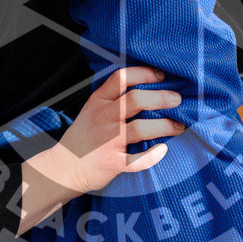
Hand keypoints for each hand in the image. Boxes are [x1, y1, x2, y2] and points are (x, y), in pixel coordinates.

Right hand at [51, 66, 184, 194]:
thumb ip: (113, 99)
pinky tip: (163, 150)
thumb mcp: (92, 110)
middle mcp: (103, 118)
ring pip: (140, 128)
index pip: (121, 78)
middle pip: (135, 100)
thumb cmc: (84, 138)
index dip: (144, 73)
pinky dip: (152, 156)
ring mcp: (107, 141)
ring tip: (178, 126)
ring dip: (165, 126)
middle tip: (177, 99)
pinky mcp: (111, 162)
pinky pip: (136, 160)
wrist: (64, 167)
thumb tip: (148, 87)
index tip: (161, 76)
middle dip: (161, 98)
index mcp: (98, 101)